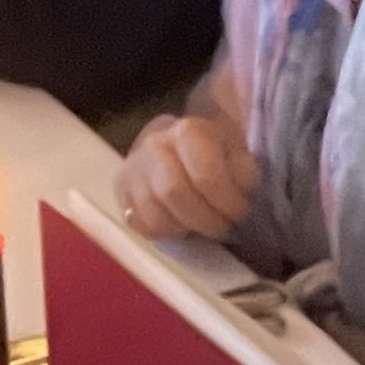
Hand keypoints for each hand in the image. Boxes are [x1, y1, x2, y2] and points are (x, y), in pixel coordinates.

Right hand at [115, 106, 259, 240]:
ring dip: (184, 228)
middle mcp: (154, 145)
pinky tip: (178, 223)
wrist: (178, 150)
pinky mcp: (120, 190)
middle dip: (205, 220)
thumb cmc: (214, 157)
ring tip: (200, 225)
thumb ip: (244, 169)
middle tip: (222, 227)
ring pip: (154, 214)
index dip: (227, 201)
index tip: (239, 213)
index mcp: (188, 131)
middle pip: (174, 193)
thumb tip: (242, 181)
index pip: (205, 174)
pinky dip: (164, 232)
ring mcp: (132, 168)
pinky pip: (139, 225)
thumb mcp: (237, 156)